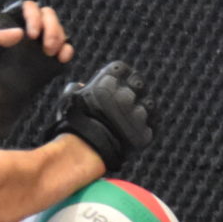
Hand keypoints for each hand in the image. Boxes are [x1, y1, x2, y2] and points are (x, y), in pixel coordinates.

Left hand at [0, 1, 74, 134]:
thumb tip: (18, 33)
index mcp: (10, 22)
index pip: (27, 7)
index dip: (33, 15)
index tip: (32, 35)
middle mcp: (27, 29)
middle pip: (47, 15)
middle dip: (52, 27)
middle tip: (47, 48)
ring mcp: (39, 43)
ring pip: (57, 29)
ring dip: (59, 37)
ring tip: (51, 53)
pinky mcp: (49, 59)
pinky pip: (64, 48)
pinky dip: (67, 50)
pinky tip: (62, 58)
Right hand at [50, 60, 151, 177]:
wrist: (83, 153)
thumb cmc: (74, 125)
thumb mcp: (70, 100)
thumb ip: (76, 89)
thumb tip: (83, 85)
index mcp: (109, 81)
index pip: (122, 69)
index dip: (121, 76)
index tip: (119, 84)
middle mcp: (126, 94)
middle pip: (138, 84)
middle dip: (134, 91)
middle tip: (126, 102)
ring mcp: (137, 113)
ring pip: (148, 104)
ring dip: (141, 108)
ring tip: (129, 119)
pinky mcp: (145, 131)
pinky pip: (152, 123)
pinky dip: (146, 125)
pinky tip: (134, 130)